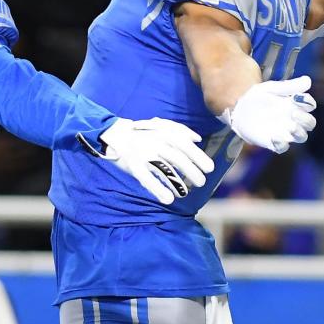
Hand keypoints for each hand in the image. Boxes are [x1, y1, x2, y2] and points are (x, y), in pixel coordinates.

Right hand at [98, 118, 214, 204]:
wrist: (113, 133)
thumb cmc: (141, 132)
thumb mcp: (160, 125)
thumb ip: (179, 130)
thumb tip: (197, 139)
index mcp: (163, 132)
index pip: (185, 145)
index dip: (199, 157)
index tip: (210, 169)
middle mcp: (155, 141)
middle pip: (178, 158)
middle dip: (193, 171)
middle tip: (201, 182)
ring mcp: (144, 153)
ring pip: (166, 168)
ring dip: (178, 182)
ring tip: (186, 192)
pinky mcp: (134, 165)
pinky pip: (148, 179)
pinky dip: (159, 189)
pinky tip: (168, 199)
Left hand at [220, 76, 316, 153]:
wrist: (238, 109)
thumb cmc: (258, 96)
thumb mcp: (271, 88)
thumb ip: (289, 86)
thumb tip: (308, 80)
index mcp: (294, 105)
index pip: (309, 105)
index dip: (308, 102)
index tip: (297, 97)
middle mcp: (293, 119)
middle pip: (309, 123)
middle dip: (306, 119)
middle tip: (294, 113)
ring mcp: (284, 132)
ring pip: (301, 136)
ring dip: (299, 132)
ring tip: (291, 127)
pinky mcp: (273, 142)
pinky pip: (282, 147)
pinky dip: (281, 144)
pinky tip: (274, 137)